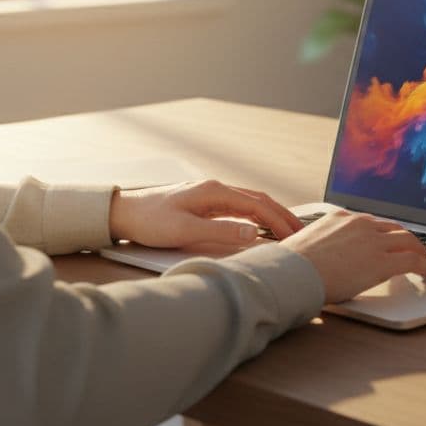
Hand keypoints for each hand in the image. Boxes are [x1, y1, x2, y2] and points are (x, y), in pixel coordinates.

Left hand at [108, 180, 303, 247]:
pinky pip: (239, 208)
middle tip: (301, 233)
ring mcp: (211, 195)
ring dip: (271, 215)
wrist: (124, 213)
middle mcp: (216, 189)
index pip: (258, 205)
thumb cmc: (150, 221)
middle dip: (282, 216)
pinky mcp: (204, 204)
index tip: (295, 236)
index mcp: (215, 192)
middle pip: (259, 200)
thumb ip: (221, 232)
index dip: (279, 221)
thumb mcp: (185, 230)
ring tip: (287, 231)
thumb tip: (254, 234)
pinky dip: (256, 216)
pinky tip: (260, 227)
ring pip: (251, 203)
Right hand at [280, 210, 425, 303]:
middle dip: (407, 239)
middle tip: (415, 250)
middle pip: (394, 228)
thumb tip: (316, 258)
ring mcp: (373, 241)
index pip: (371, 223)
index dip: (385, 234)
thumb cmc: (290, 266)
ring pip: (409, 241)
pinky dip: (425, 266)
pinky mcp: (382, 261)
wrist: (292, 273)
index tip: (389, 241)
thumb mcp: (304, 245)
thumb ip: (319, 245)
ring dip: (420, 252)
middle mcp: (359, 224)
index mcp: (340, 217)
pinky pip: (413, 260)